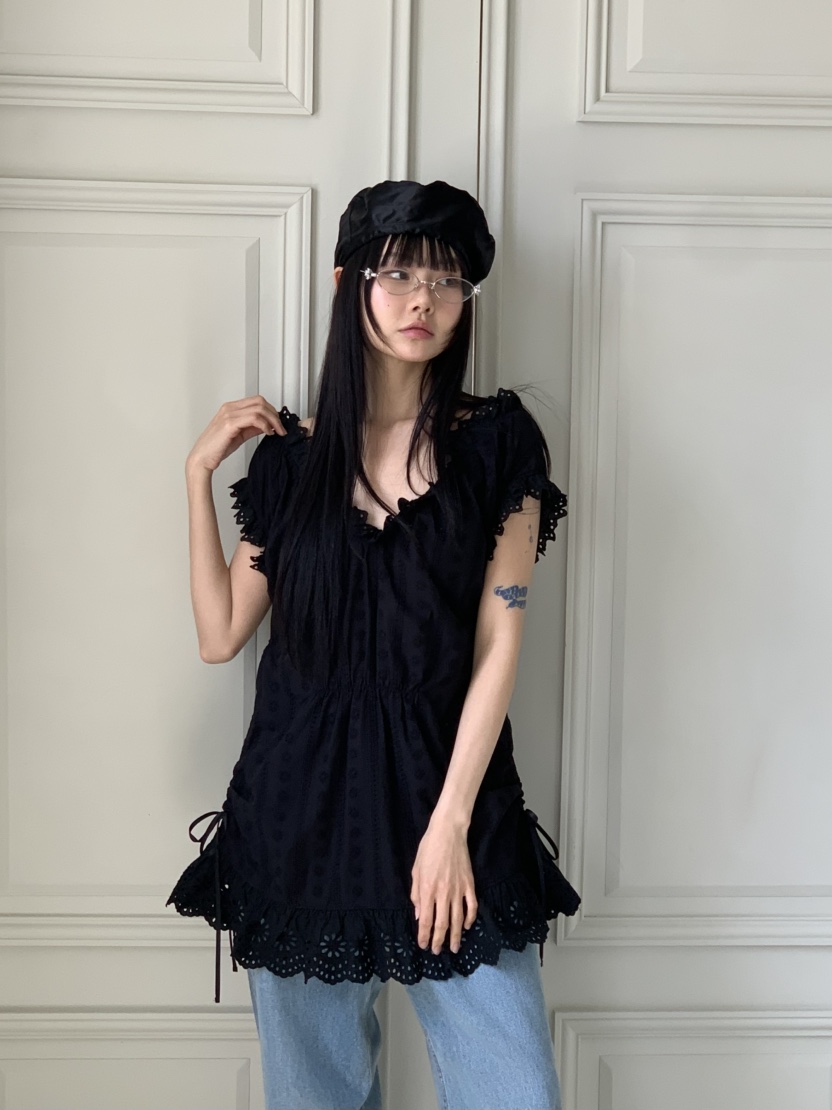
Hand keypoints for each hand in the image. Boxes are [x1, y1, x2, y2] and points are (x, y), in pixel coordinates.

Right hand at [186, 395, 285, 474]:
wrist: (203, 458)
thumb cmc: (217, 448)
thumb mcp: (239, 435)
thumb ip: (253, 428)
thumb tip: (268, 425)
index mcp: (231, 408)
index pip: (257, 401)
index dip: (271, 410)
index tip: (278, 422)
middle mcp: (229, 408)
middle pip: (260, 402)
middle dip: (274, 414)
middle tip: (281, 427)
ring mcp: (229, 414)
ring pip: (259, 409)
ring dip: (272, 420)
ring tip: (276, 431)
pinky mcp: (229, 424)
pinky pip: (254, 418)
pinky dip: (264, 425)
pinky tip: (268, 432)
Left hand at [410, 815, 477, 954]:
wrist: (448, 832)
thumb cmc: (428, 849)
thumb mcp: (416, 870)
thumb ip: (416, 894)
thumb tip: (419, 914)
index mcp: (428, 890)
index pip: (426, 920)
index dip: (424, 936)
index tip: (423, 945)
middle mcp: (444, 893)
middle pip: (442, 924)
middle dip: (439, 941)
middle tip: (437, 952)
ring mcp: (459, 890)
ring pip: (458, 919)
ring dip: (456, 936)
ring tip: (455, 948)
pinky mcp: (470, 884)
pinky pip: (472, 906)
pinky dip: (470, 918)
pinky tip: (467, 926)